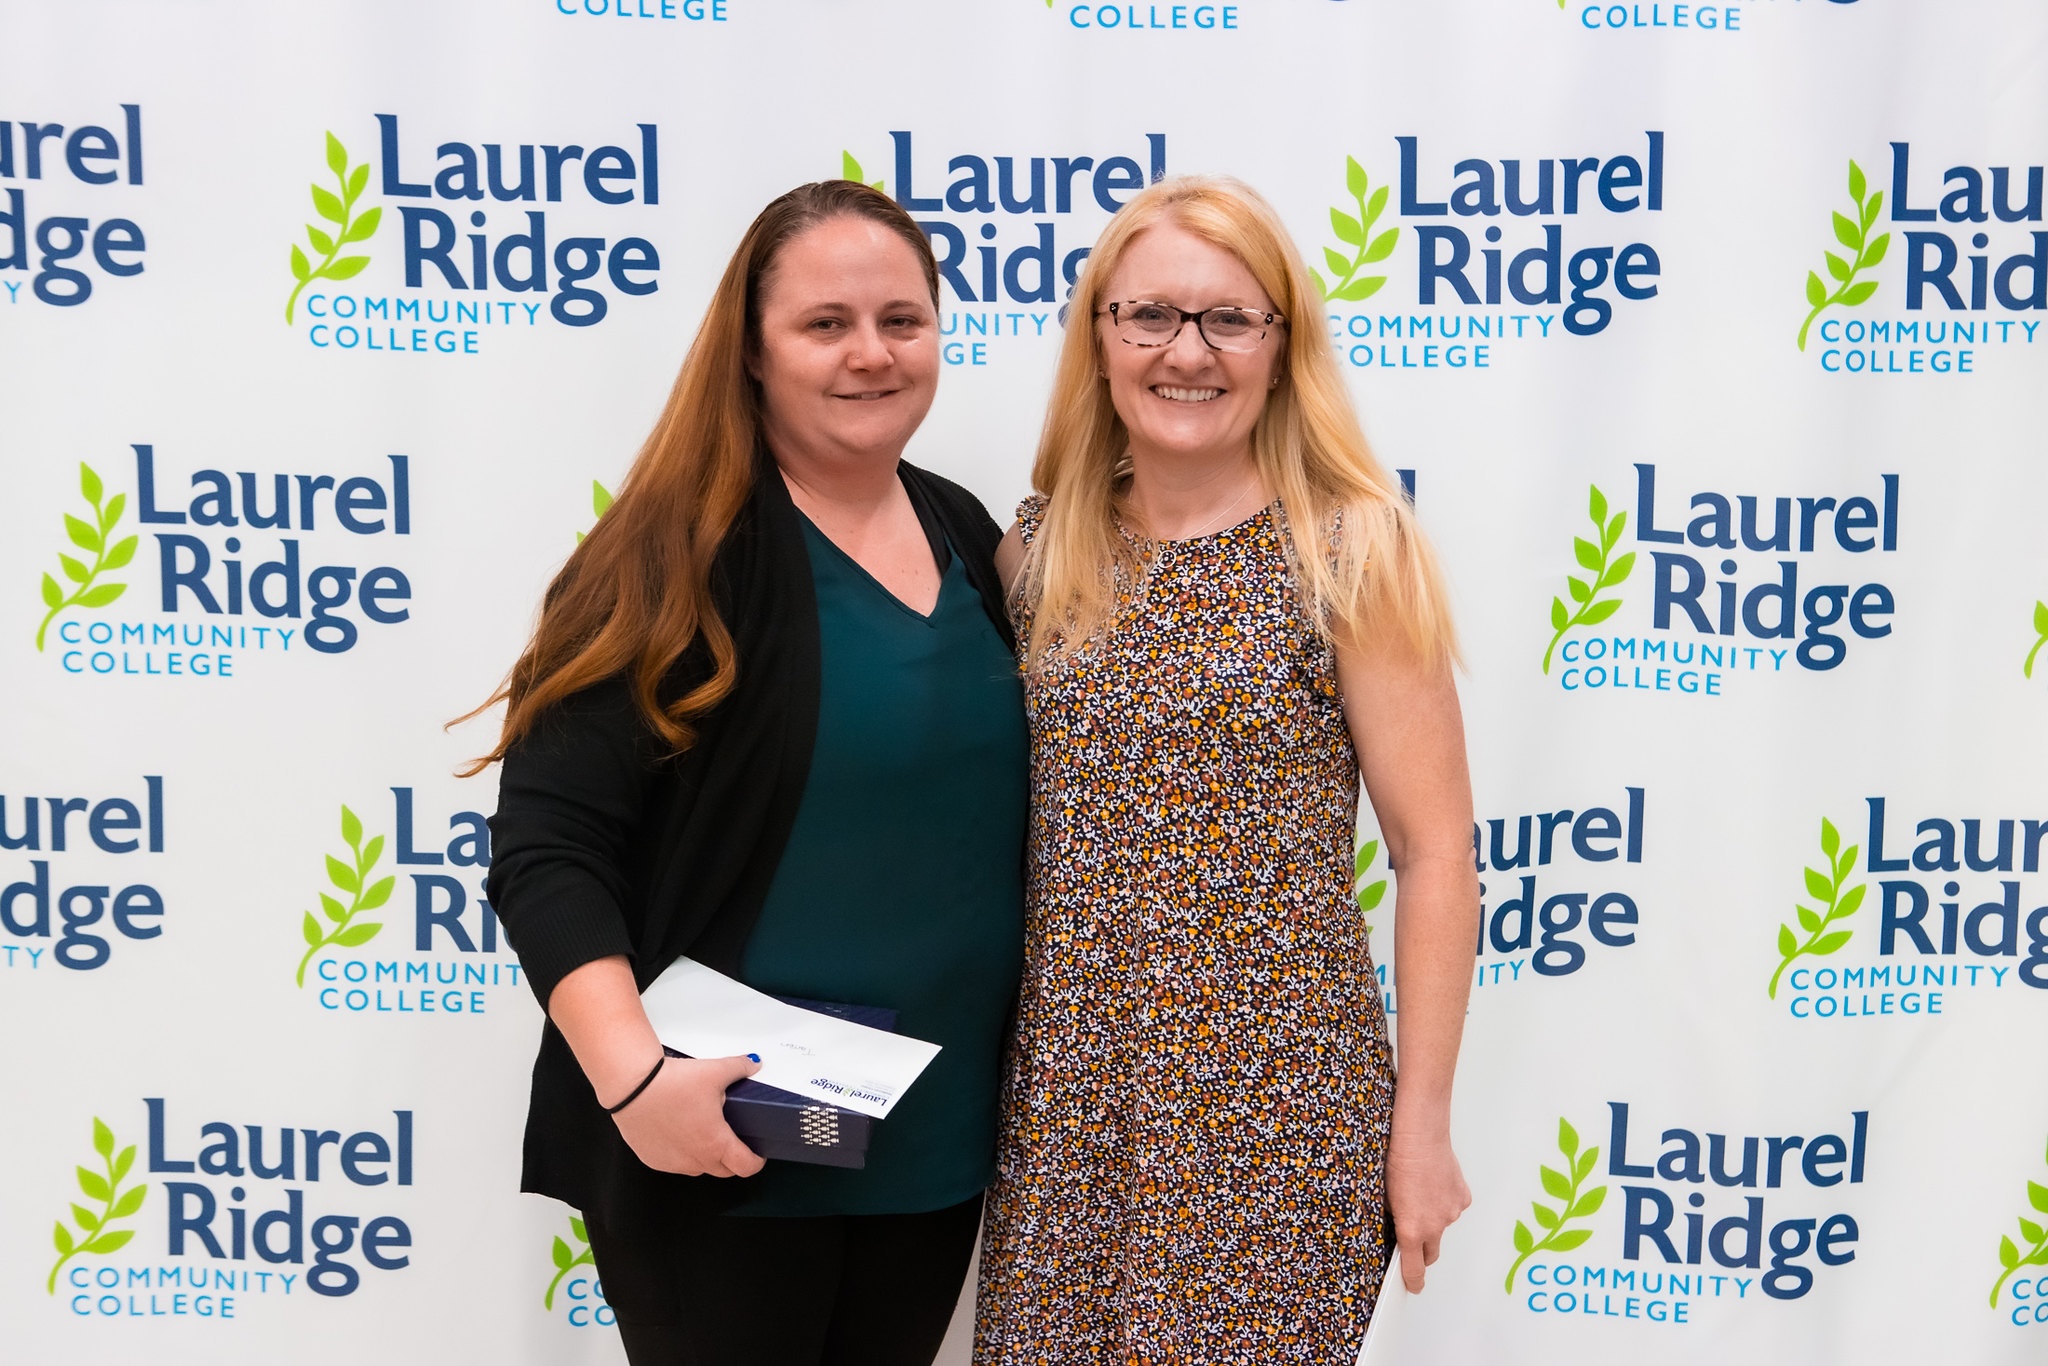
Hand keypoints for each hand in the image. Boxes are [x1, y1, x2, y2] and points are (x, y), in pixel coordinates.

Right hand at [610, 1053, 765, 1177]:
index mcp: (715, 1143)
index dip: (756, 1161)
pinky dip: (682, 1153)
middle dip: (733, 1158)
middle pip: (724, 1170)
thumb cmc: (670, 1083)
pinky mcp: (653, 1160)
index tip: (757, 1154)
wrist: (632, 1086)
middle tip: (733, 1139)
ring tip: (703, 1131)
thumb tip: (752, 1064)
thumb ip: (739, 1068)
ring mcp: (673, 1163)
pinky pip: (675, 1164)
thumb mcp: (714, 1071)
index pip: (746, 1167)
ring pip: (699, 1168)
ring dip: (706, 1156)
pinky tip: (679, 1132)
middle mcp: (695, 1160)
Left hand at [1386, 1123, 1470, 1292]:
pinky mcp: (1464, 1198)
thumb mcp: (1385, 1195)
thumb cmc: (1398, 1160)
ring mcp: (1452, 1213)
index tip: (1412, 1287)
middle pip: (1431, 1252)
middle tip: (1412, 1234)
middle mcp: (1436, 1226)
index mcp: (1412, 1229)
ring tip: (1421, 1193)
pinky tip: (1434, 1184)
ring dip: (1433, 1219)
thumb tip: (1397, 1228)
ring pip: (1442, 1227)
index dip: (1413, 1281)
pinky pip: (1453, 1208)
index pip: (1414, 1268)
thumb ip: (1395, 1218)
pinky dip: (1445, 1202)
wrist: (1421, 1135)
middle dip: (1422, 1250)